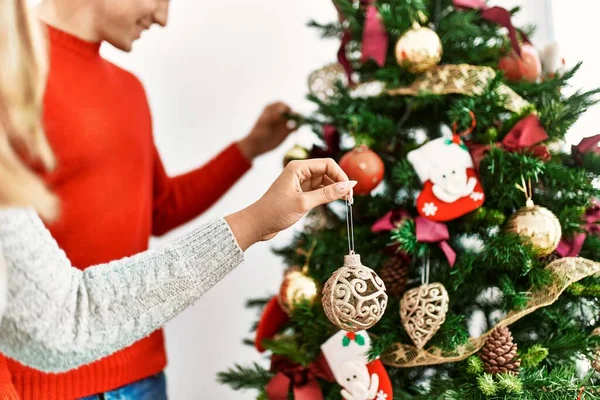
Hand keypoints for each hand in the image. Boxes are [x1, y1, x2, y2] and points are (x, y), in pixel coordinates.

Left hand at [225, 159, 356, 250]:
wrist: (257, 224)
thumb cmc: (275, 211)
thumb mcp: (303, 203)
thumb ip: (326, 194)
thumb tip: (347, 186)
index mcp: (298, 167)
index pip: (327, 164)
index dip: (340, 175)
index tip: (349, 190)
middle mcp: (299, 172)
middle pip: (327, 171)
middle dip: (339, 182)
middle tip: (350, 198)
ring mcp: (299, 182)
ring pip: (324, 181)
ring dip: (335, 189)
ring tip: (346, 201)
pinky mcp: (300, 193)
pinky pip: (318, 190)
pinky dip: (327, 195)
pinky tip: (335, 201)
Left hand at [238, 102, 296, 159]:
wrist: (256, 146)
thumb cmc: (257, 133)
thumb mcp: (263, 123)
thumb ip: (272, 116)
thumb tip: (282, 110)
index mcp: (271, 109)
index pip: (281, 105)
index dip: (285, 107)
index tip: (285, 111)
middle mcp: (279, 115)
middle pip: (290, 111)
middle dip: (293, 114)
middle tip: (295, 117)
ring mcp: (283, 123)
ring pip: (294, 119)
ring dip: (298, 120)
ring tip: (297, 123)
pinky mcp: (287, 132)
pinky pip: (295, 127)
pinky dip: (297, 128)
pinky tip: (295, 132)